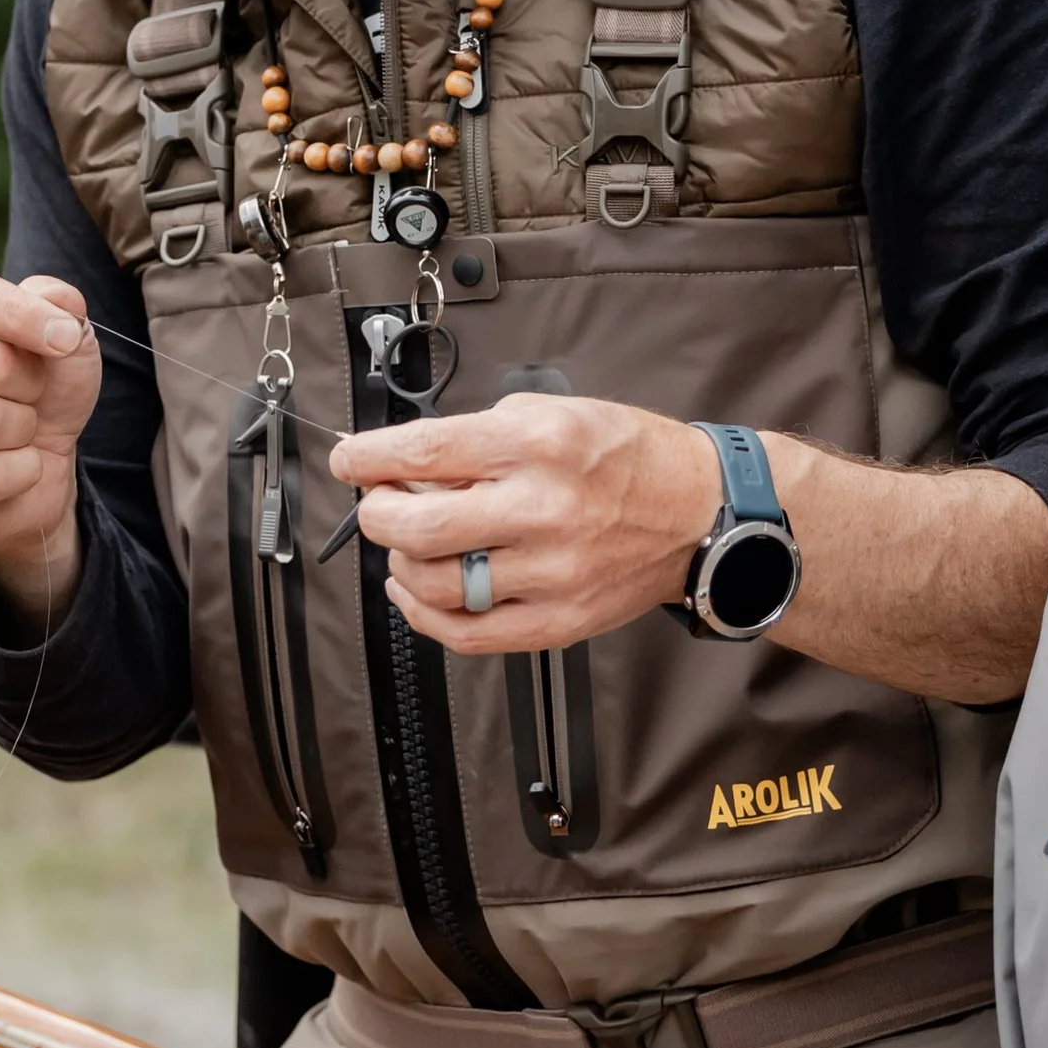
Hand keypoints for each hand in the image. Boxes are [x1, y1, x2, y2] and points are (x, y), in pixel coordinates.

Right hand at [0, 270, 98, 626]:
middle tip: (25, 394)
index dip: (23, 314)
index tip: (66, 337)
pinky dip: (20, 473)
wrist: (38, 462)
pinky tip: (4, 468)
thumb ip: (58, 300)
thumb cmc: (39, 386)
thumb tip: (53, 301)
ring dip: (24, 430)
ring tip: (13, 430)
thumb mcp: (62, 334)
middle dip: (32, 384)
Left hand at [332, 394, 723, 649]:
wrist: (699, 513)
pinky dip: (424, 614)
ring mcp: (550, 573)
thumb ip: (480, 438)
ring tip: (407, 544)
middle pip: (417, 524)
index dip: (368, 457)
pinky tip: (418, 590)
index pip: (425, 452)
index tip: (348, 459)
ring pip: (433, 583)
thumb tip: (407, 463)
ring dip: (400, 562)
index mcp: (539, 446)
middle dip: (377, 512)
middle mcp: (542, 510)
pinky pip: (466, 632)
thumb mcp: (555, 414)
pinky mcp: (558, 621)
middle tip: (377, 502)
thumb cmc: (627, 457)